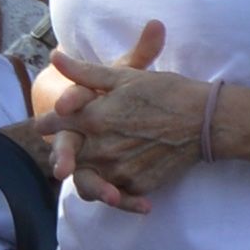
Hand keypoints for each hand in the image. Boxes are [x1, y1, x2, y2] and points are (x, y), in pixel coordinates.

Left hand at [30, 18, 208, 206]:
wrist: (204, 121)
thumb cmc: (166, 91)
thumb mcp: (124, 76)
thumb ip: (85, 72)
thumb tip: (55, 58)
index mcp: (93, 117)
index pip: (54, 123)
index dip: (48, 122)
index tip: (45, 123)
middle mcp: (100, 147)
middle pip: (65, 155)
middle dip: (61, 152)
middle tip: (59, 152)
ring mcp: (118, 170)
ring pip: (85, 178)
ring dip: (83, 172)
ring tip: (85, 168)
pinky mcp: (136, 186)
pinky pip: (113, 191)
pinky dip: (110, 188)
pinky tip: (112, 184)